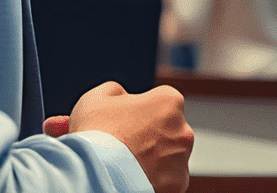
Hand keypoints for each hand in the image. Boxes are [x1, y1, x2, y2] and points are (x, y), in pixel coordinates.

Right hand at [44, 82, 194, 192]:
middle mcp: (183, 129)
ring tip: (126, 164)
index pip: (160, 102)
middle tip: (124, 146)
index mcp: (169, 101)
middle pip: (168, 130)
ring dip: (154, 159)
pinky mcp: (177, 185)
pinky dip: (154, 179)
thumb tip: (124, 98)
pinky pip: (167, 179)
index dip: (139, 111)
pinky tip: (133, 178)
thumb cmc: (94, 133)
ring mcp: (182, 160)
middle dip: (150, 136)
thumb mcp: (97, 98)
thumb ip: (117, 92)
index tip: (124, 123)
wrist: (93, 174)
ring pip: (169, 156)